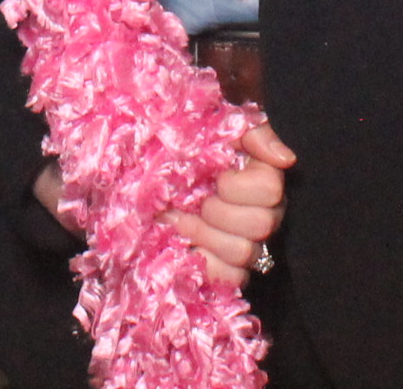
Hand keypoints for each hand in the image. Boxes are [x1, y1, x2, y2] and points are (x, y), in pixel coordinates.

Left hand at [33, 121, 297, 285]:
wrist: (116, 179)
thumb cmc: (162, 147)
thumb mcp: (201, 124)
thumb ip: (247, 131)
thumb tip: (286, 159)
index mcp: (257, 175)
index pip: (272, 188)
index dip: (238, 186)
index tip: (211, 175)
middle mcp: (258, 211)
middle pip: (261, 223)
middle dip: (215, 210)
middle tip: (187, 197)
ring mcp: (243, 246)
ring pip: (244, 252)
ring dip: (200, 232)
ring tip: (172, 218)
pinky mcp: (223, 274)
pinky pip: (229, 279)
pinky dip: (199, 261)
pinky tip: (178, 244)